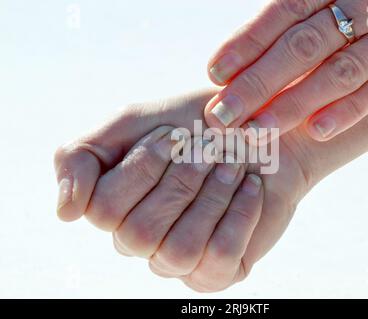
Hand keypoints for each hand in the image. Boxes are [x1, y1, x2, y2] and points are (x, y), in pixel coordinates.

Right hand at [54, 89, 367, 291]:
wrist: (257, 131)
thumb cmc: (194, 126)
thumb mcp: (132, 123)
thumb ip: (82, 157)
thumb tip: (66, 214)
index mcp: (114, 208)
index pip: (103, 210)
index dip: (143, 167)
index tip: (175, 133)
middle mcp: (140, 242)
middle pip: (138, 234)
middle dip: (180, 181)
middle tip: (209, 146)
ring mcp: (178, 262)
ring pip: (178, 249)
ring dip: (211, 196)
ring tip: (232, 163)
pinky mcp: (216, 272)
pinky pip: (220, 256)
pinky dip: (239, 213)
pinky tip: (250, 186)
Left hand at [204, 0, 367, 140]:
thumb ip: (302, 5)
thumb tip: (253, 39)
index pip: (283, 13)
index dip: (247, 43)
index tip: (216, 72)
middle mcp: (363, 5)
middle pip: (302, 47)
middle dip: (258, 83)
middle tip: (223, 113)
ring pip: (338, 72)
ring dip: (294, 103)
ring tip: (257, 129)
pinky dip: (350, 110)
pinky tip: (317, 131)